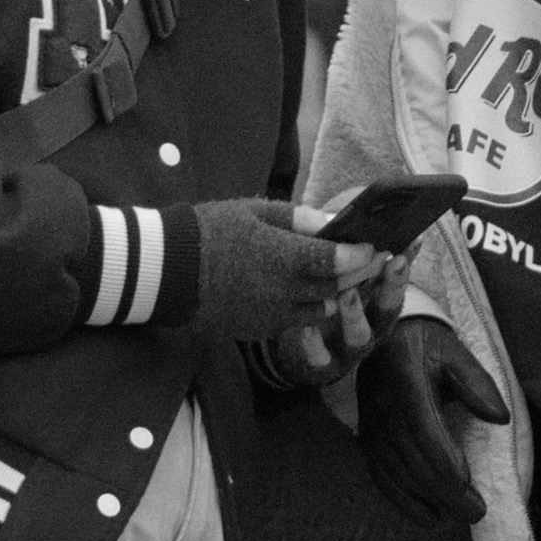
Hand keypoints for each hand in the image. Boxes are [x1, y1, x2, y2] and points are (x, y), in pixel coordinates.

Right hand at [188, 197, 381, 342]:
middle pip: (336, 287)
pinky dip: (306, 307)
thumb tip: (333, 220)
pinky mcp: (259, 329)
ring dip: (333, 294)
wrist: (166, 271)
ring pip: (321, 309)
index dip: (361, 254)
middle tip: (371, 260)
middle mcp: (283, 291)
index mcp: (283, 257)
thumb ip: (297, 218)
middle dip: (357, 273)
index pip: (338, 260)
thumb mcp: (252, 212)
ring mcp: (271, 314)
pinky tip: (301, 291)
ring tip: (336, 277)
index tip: (374, 245)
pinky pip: (295, 321)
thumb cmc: (209, 231)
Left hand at [257, 251, 407, 388]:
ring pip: (360, 337)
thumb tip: (364, 214)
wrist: (292, 348)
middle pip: (388, 308)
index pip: (396, 279)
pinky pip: (320, 358)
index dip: (405, 262)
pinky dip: (314, 343)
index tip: (409, 242)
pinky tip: (307, 326)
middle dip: (393, 286)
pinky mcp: (322, 365)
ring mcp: (347, 347)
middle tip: (392, 262)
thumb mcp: (341, 274)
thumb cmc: (321, 298)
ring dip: (356, 315)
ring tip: (348, 293)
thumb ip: (352, 249)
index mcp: (374, 299)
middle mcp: (369, 324)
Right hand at [355, 314, 510, 525]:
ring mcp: (371, 425)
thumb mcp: (457, 354)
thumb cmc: (428, 345)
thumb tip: (499, 417)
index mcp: (406, 381)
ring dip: (428, 499)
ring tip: (459, 516)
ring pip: (398, 473)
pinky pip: (382, 476)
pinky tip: (428, 517)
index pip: (423, 428)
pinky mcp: (367, 439)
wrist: (384, 336)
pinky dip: (404, 501)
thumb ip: (478, 384)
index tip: (466, 483)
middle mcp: (383, 407)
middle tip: (476, 513)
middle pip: (413, 458)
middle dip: (445, 491)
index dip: (443, 458)